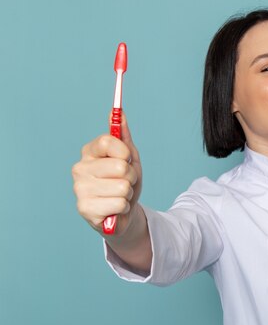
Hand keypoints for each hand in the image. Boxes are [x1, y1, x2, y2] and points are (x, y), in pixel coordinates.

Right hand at [72, 112, 142, 235]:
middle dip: (131, 176)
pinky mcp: (84, 209)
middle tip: (124, 182)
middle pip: (120, 167)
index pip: (107, 140)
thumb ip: (124, 135)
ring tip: (119, 196)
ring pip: (123, 187)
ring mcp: (79, 189)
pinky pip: (120, 204)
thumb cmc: (125, 181)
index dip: (124, 152)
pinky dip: (123, 207)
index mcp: (89, 152)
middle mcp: (79, 168)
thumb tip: (119, 112)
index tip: (126, 159)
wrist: (123, 212)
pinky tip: (114, 209)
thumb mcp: (130, 157)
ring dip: (128, 193)